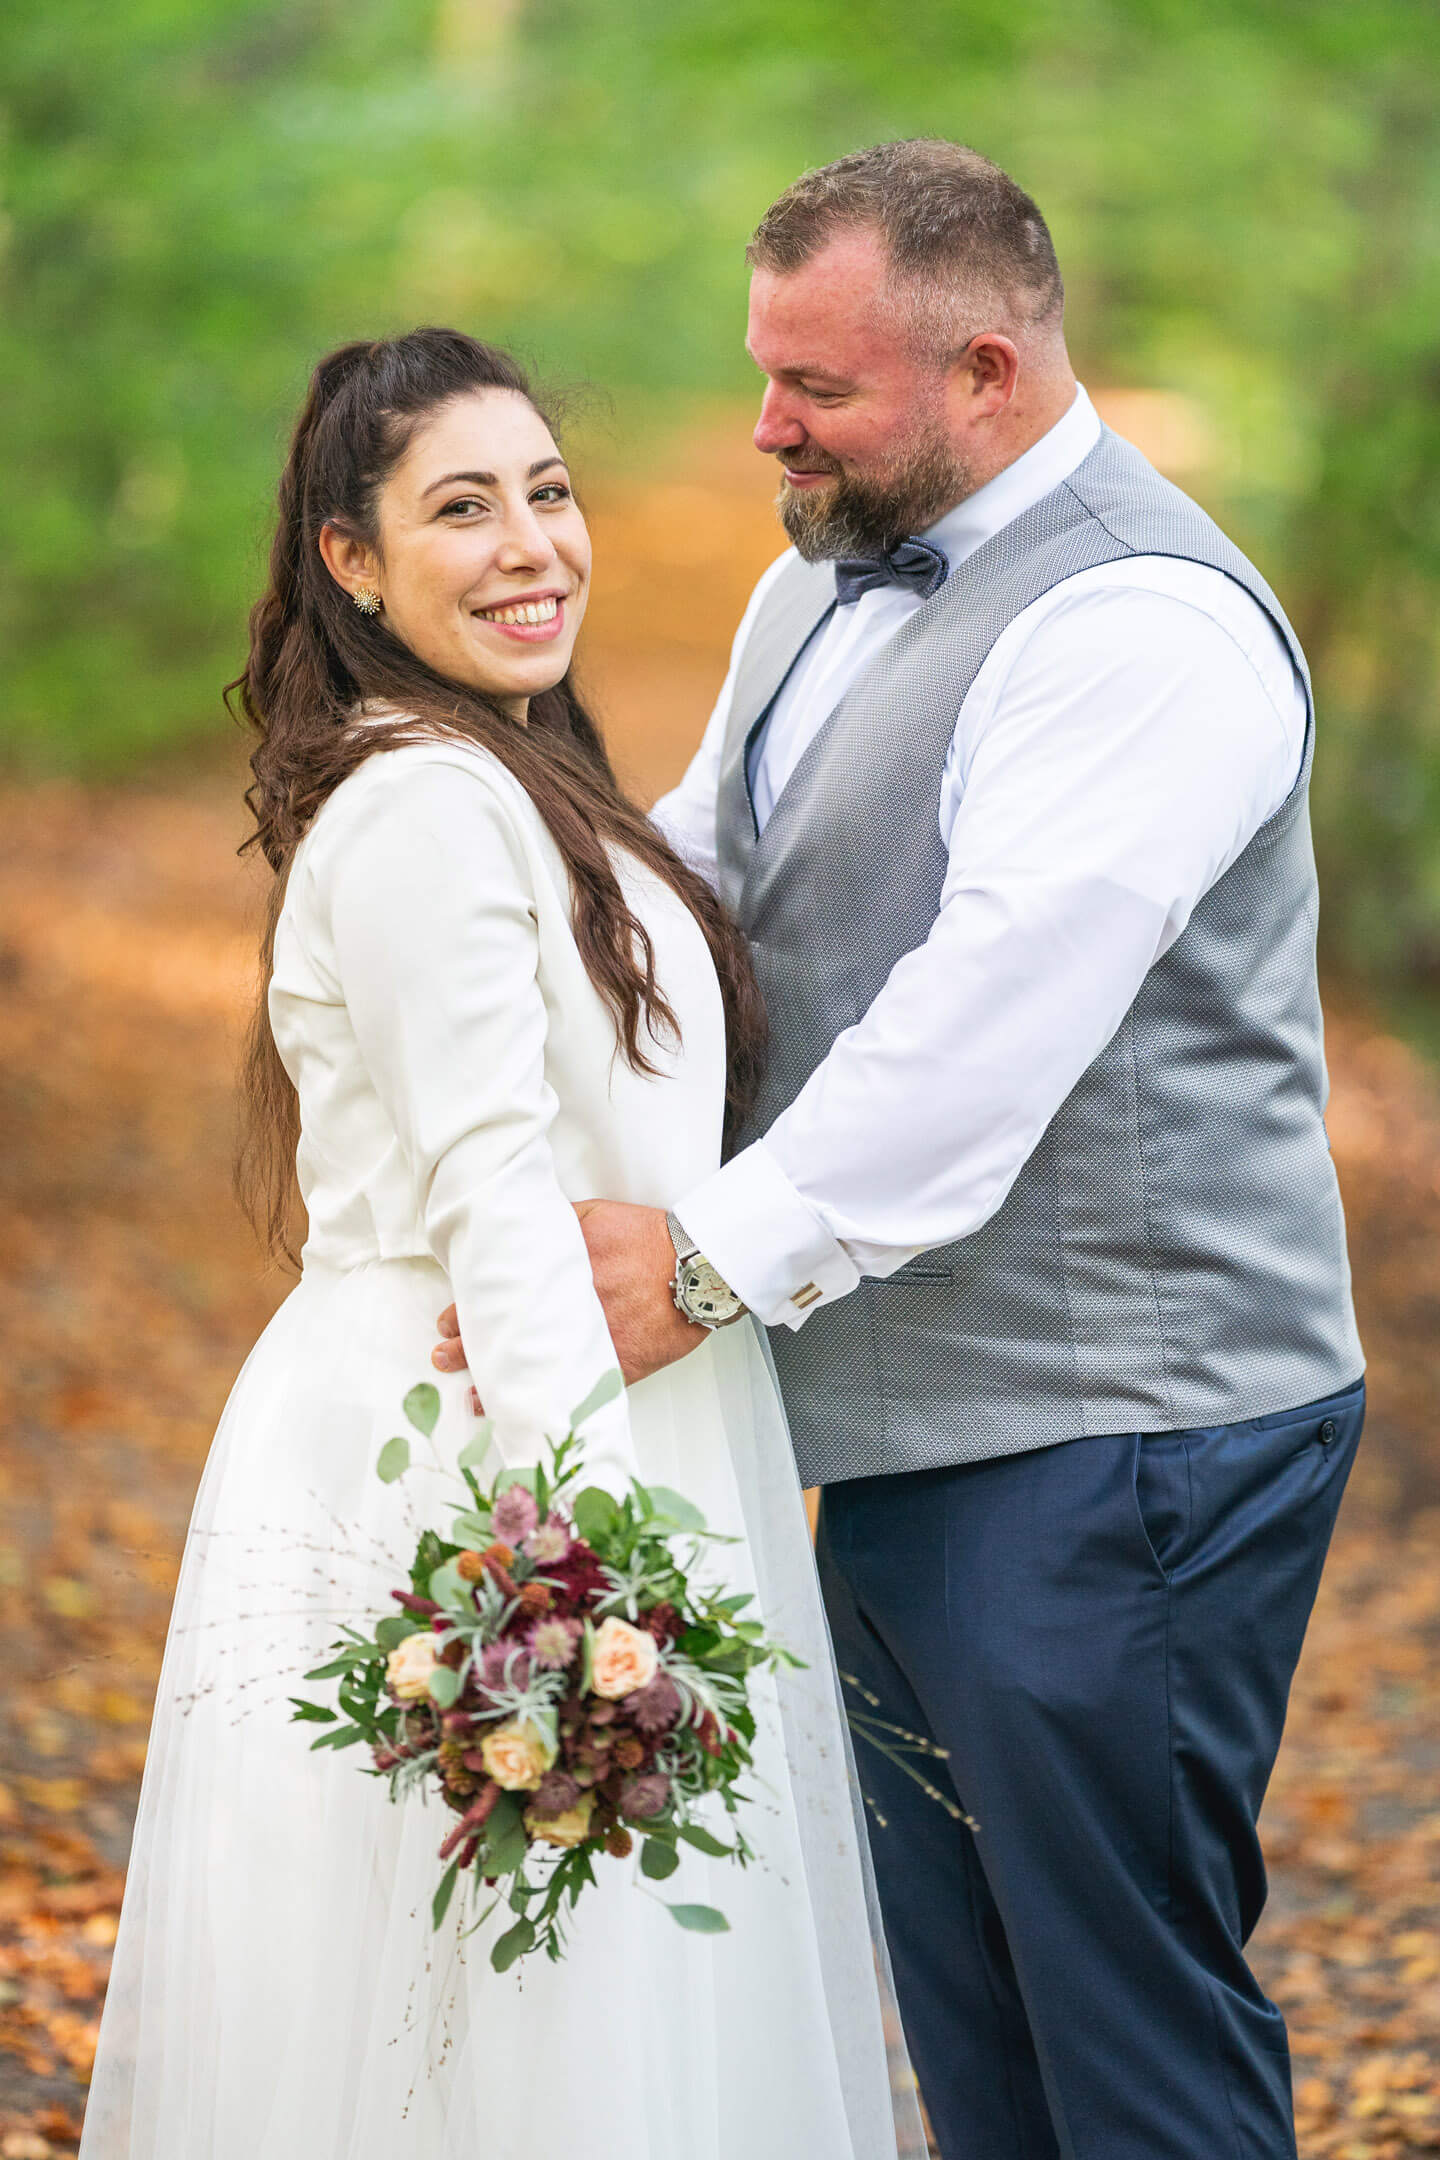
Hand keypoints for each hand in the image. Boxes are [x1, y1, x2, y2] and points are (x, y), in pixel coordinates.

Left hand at [430, 1200, 703, 1389]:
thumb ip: (556, 1227)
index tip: (448, 1319)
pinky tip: (514, 1411)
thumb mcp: (595, 1215)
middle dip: (468, 1346)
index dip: (467, 1310)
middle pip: (506, 1331)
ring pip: (531, 1364)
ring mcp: (588, 1339)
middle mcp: (565, 1306)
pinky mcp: (613, 1365)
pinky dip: (540, 1399)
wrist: (697, 1268)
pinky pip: (567, 1387)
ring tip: (468, 1390)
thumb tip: (522, 1233)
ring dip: (495, 1379)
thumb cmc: (649, 1238)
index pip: (498, 1295)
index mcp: (555, 1267)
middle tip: (442, 1354)